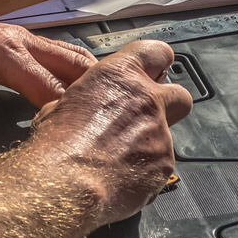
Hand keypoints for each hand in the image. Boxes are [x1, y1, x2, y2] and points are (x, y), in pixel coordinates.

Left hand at [0, 9, 95, 166]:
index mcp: (6, 54)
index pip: (51, 88)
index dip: (67, 117)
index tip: (80, 144)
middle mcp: (23, 41)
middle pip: (75, 65)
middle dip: (95, 95)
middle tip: (111, 128)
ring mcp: (25, 37)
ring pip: (73, 56)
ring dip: (91, 81)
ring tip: (106, 114)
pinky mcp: (22, 41)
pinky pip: (61, 54)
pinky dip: (78, 73)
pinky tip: (84, 96)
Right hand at [31, 39, 191, 228]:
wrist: (66, 185)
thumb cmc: (57, 144)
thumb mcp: (61, 104)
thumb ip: (89, 99)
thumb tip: (88, 107)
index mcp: (119, 76)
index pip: (156, 52)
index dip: (155, 63)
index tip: (151, 72)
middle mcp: (147, 100)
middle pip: (179, 94)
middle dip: (167, 105)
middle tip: (143, 117)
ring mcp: (160, 134)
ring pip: (166, 135)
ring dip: (148, 143)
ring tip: (116, 158)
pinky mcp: (164, 166)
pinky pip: (160, 165)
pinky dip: (144, 171)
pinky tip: (120, 177)